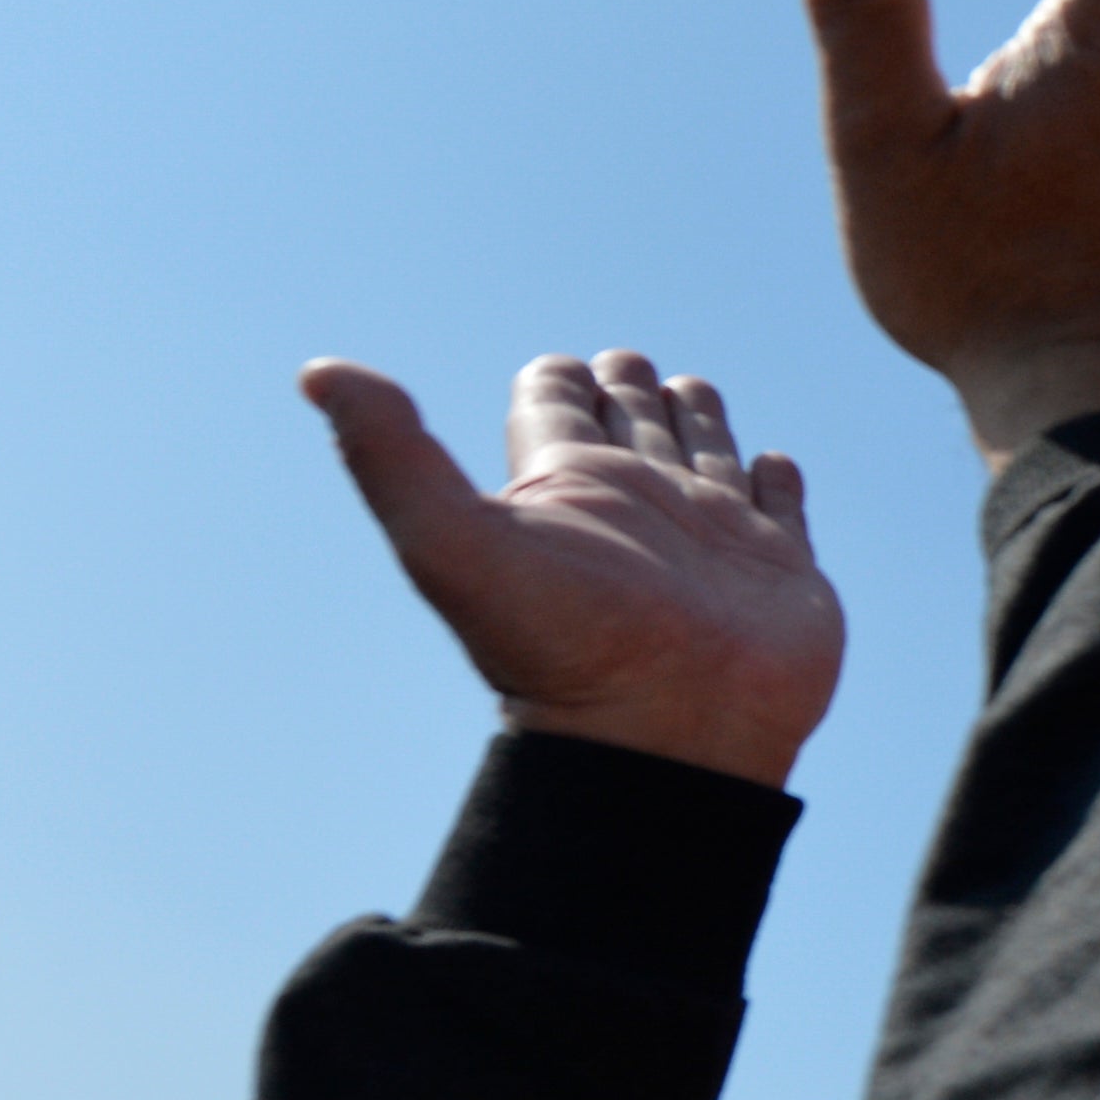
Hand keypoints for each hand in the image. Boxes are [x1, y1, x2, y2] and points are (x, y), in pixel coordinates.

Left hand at [303, 352, 843, 787]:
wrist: (669, 737)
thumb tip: (315, 371)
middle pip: (629, 419)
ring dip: (698, 415)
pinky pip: (782, 503)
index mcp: (568, 488)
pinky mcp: (784, 568)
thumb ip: (389, 455)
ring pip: (705, 449)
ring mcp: (714, 536)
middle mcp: (638, 506)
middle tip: (622, 362)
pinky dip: (777, 478)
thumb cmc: (562, 647)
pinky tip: (771, 463)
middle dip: (626, 383)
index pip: (553, 405)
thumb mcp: (453, 543)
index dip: (554, 379)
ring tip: (689, 388)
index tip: (558, 369)